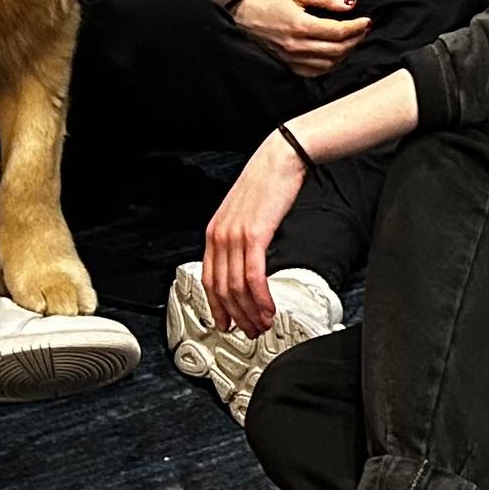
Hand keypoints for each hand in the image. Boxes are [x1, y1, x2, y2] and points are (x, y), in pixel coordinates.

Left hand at [201, 129, 309, 334]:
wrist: (280, 159)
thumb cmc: (267, 183)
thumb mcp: (245, 214)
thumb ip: (241, 237)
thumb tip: (246, 262)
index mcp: (214, 232)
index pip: (208, 280)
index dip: (216, 307)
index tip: (226, 322)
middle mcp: (219, 236)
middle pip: (221, 289)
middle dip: (235, 316)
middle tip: (249, 330)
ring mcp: (235, 237)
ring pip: (237, 288)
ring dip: (251, 311)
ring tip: (263, 323)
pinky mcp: (255, 236)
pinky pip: (254, 277)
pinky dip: (261, 298)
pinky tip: (269, 307)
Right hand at [235, 0, 372, 73]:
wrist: (238, 16)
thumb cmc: (264, 1)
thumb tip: (348, 4)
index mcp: (299, 25)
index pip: (337, 31)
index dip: (356, 26)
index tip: (366, 20)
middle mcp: (296, 45)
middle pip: (337, 49)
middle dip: (356, 39)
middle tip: (363, 29)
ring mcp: (292, 59)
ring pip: (329, 64)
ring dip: (346, 53)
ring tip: (352, 40)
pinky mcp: (288, 66)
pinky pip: (316, 72)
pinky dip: (331, 65)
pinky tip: (335, 54)